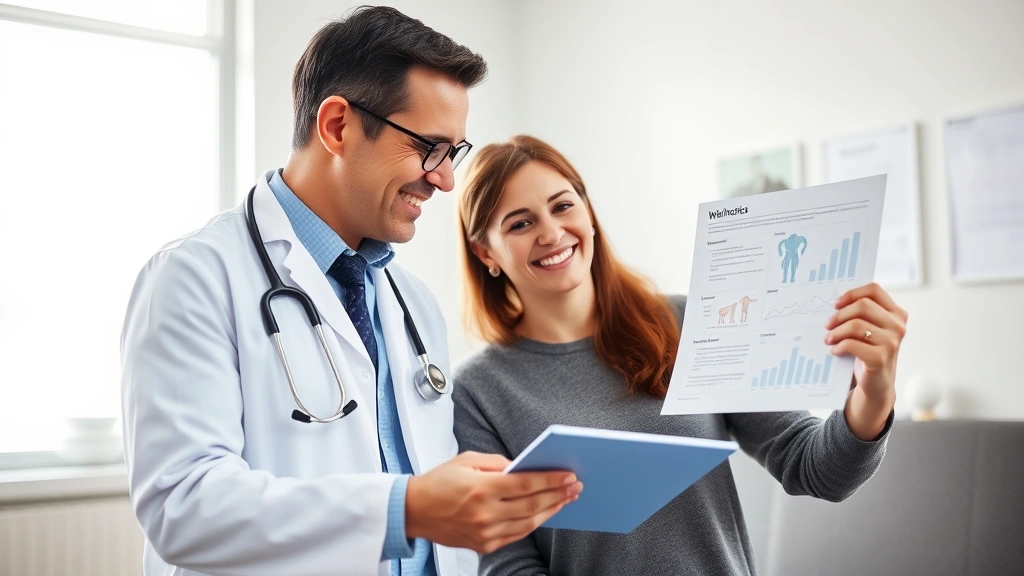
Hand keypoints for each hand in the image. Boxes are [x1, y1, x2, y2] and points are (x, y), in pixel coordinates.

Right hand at [405, 451, 581, 553]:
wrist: (414, 511)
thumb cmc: (439, 481)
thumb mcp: (467, 460)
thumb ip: (498, 463)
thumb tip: (524, 466)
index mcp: (480, 488)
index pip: (525, 484)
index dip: (550, 480)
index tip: (568, 475)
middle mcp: (484, 514)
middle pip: (532, 505)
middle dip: (557, 494)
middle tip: (575, 486)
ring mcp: (485, 533)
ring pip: (528, 523)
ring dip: (551, 510)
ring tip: (566, 499)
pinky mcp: (484, 545)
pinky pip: (516, 534)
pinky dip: (533, 523)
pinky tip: (544, 512)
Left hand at [825, 283, 907, 439]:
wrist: (877, 383)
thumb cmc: (869, 351)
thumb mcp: (870, 329)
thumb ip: (861, 315)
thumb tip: (834, 303)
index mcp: (896, 313)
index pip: (874, 290)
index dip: (852, 293)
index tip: (836, 304)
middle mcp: (898, 325)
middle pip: (863, 305)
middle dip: (840, 314)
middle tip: (827, 325)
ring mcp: (892, 342)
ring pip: (856, 324)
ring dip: (836, 332)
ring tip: (829, 339)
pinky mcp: (881, 358)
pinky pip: (852, 344)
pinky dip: (839, 346)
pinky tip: (835, 350)